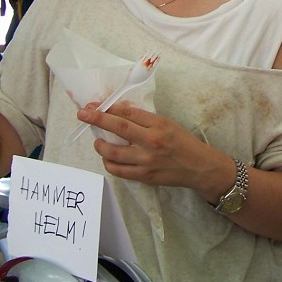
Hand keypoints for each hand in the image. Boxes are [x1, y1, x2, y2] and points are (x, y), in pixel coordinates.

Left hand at [78, 102, 217, 191]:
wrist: (199, 166)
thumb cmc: (183, 142)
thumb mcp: (167, 123)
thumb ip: (144, 119)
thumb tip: (118, 112)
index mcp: (158, 124)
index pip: (128, 112)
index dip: (108, 108)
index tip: (94, 105)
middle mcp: (151, 141)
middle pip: (118, 127)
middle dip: (97, 119)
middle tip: (82, 114)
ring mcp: (146, 160)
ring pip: (113, 152)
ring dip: (100, 145)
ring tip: (97, 142)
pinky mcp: (144, 176)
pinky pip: (118, 170)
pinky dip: (108, 163)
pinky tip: (108, 158)